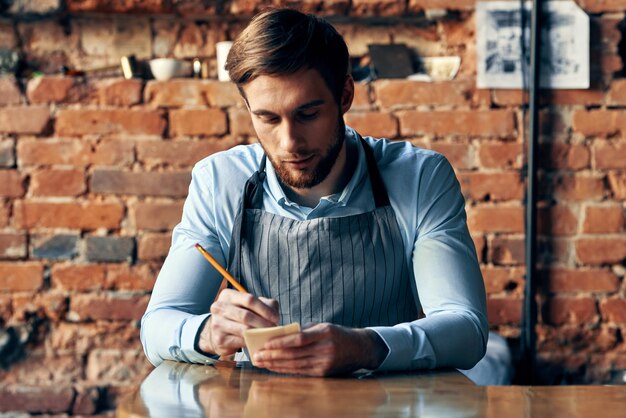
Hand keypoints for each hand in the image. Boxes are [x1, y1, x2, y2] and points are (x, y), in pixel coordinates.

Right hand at [198, 289, 278, 355]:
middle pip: (246, 315)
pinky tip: (258, 342)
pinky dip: (251, 342)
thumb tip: (274, 315)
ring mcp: (217, 323)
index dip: (264, 309)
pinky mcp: (219, 339)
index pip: (249, 299)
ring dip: (259, 333)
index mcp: (227, 295)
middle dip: (263, 323)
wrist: (220, 331)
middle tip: (274, 328)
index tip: (275, 318)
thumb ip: (265, 304)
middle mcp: (218, 307)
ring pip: (243, 329)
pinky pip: (239, 341)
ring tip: (268, 335)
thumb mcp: (252, 305)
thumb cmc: (240, 315)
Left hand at [252, 323, 388, 375]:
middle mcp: (326, 349)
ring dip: (276, 365)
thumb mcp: (323, 326)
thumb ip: (304, 330)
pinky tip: (275, 368)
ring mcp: (325, 363)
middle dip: (273, 356)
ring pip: (295, 365)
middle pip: (294, 354)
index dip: (280, 342)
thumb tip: (280, 334)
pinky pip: (301, 372)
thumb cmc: (338, 334)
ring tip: (261, 362)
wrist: (360, 348)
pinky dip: (286, 370)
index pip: (298, 338)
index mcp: (325, 333)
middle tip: (257, 356)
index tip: (265, 344)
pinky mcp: (324, 373)